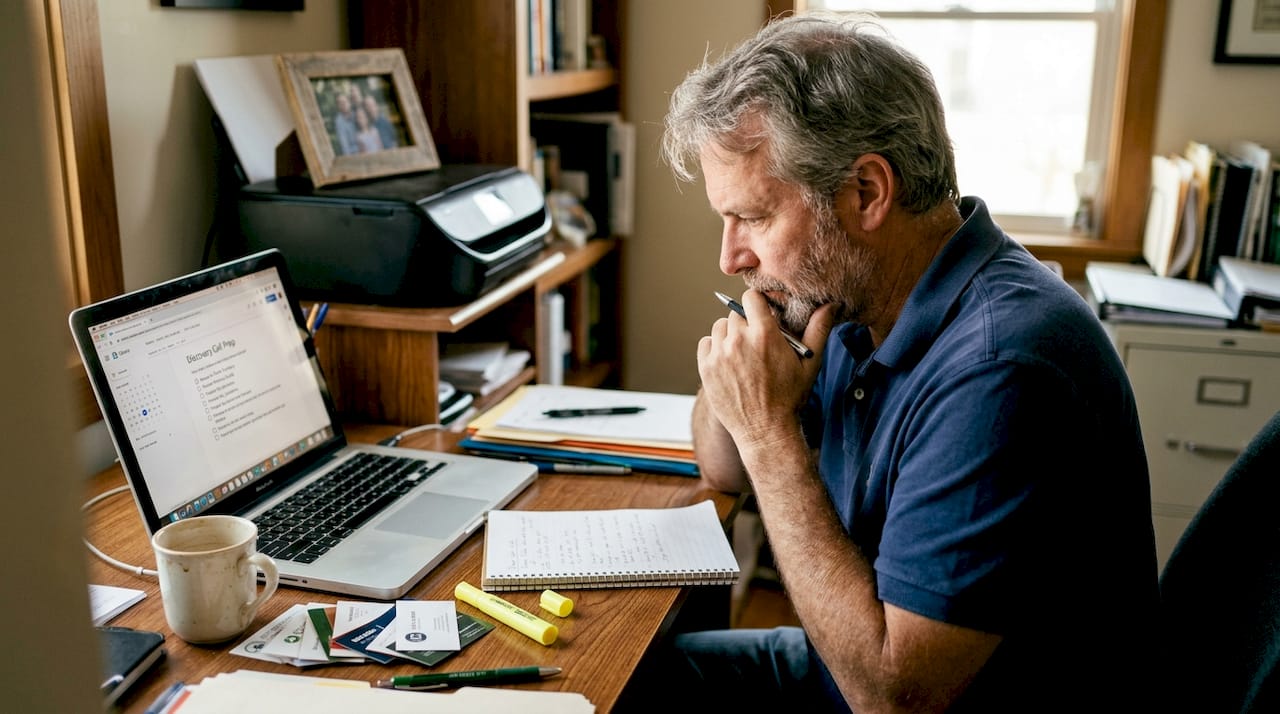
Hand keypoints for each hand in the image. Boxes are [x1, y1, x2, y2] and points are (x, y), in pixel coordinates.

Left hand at [697, 290, 836, 450]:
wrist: (765, 430)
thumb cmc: (790, 397)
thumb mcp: (809, 363)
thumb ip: (818, 329)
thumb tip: (830, 305)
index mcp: (764, 335)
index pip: (751, 297)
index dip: (757, 304)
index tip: (762, 314)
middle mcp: (739, 341)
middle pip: (736, 314)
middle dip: (746, 323)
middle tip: (756, 342)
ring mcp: (719, 355)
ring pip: (720, 327)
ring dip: (729, 335)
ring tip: (742, 353)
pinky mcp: (706, 368)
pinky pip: (706, 343)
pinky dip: (714, 348)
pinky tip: (728, 362)